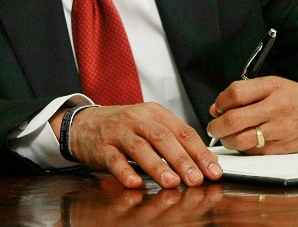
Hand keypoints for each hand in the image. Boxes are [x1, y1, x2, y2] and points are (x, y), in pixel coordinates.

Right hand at [51, 103, 222, 188]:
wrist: (85, 124)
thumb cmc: (124, 127)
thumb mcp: (150, 126)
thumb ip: (174, 140)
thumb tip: (204, 161)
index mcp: (156, 113)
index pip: (183, 131)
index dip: (200, 152)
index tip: (213, 170)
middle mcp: (138, 119)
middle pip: (164, 138)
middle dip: (182, 160)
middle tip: (196, 179)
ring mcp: (119, 132)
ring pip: (141, 148)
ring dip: (158, 166)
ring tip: (172, 182)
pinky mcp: (102, 147)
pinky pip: (115, 160)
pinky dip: (126, 172)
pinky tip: (136, 183)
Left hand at [207, 76, 297, 153]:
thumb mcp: (275, 84)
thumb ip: (246, 93)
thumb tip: (218, 107)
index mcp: (273, 87)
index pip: (235, 93)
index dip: (220, 102)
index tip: (218, 107)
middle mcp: (276, 108)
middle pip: (234, 120)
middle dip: (216, 126)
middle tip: (214, 127)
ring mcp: (279, 130)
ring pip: (240, 140)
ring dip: (227, 140)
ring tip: (227, 136)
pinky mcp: (283, 148)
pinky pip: (253, 152)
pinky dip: (243, 148)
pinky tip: (245, 142)